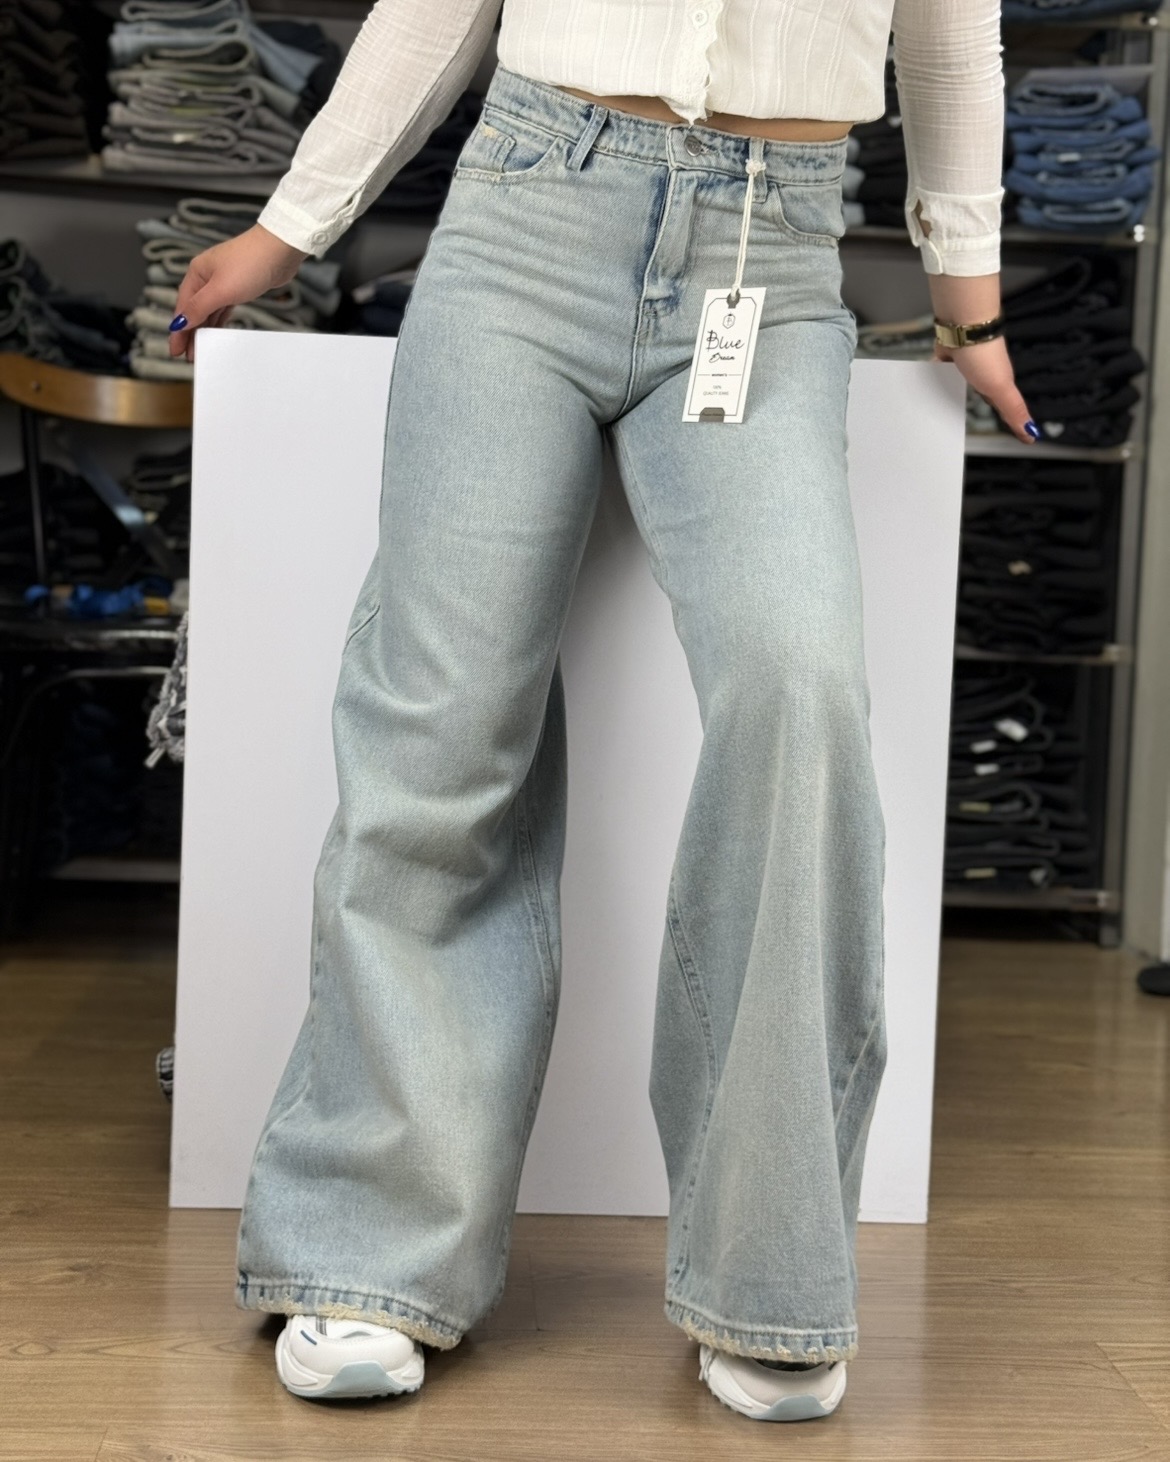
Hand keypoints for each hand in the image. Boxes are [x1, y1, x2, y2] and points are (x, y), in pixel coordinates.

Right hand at [168, 223, 309, 362]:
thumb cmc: (250, 264)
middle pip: (194, 309)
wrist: (280, 249)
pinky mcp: (239, 286)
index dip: (178, 330)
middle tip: (188, 356)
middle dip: (190, 332)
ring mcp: (223, 281)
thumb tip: (179, 323)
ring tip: (201, 349)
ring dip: (204, 329)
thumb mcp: (220, 290)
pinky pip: (223, 307)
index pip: (183, 307)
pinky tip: (216, 332)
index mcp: (197, 273)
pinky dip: (218, 320)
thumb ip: (199, 307)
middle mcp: (207, 276)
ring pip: (209, 310)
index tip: (175, 350)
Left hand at [926, 270, 1039, 446]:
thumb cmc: (984, 358)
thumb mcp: (1001, 388)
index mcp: (997, 383)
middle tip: (965, 428)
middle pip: (980, 394)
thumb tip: (1033, 435)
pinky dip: (936, 378)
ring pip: (958, 383)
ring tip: (940, 414)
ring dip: (952, 394)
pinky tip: (924, 389)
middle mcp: (982, 373)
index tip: (1010, 434)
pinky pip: (941, 371)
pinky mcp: (947, 355)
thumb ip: (1014, 410)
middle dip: (977, 406)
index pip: (1003, 407)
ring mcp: (964, 363)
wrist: (963, 326)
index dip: (1007, 420)